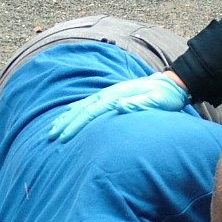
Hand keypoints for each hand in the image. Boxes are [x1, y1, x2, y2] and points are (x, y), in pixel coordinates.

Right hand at [47, 72, 187, 141]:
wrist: (170, 84)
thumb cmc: (166, 97)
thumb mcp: (157, 101)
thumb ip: (139, 103)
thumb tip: (119, 105)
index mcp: (117, 96)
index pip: (91, 113)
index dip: (76, 125)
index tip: (64, 138)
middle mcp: (110, 93)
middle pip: (82, 109)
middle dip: (65, 123)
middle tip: (51, 137)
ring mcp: (109, 93)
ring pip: (82, 105)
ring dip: (66, 117)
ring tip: (52, 128)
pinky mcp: (111, 95)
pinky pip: (88, 103)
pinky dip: (75, 109)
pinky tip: (68, 114)